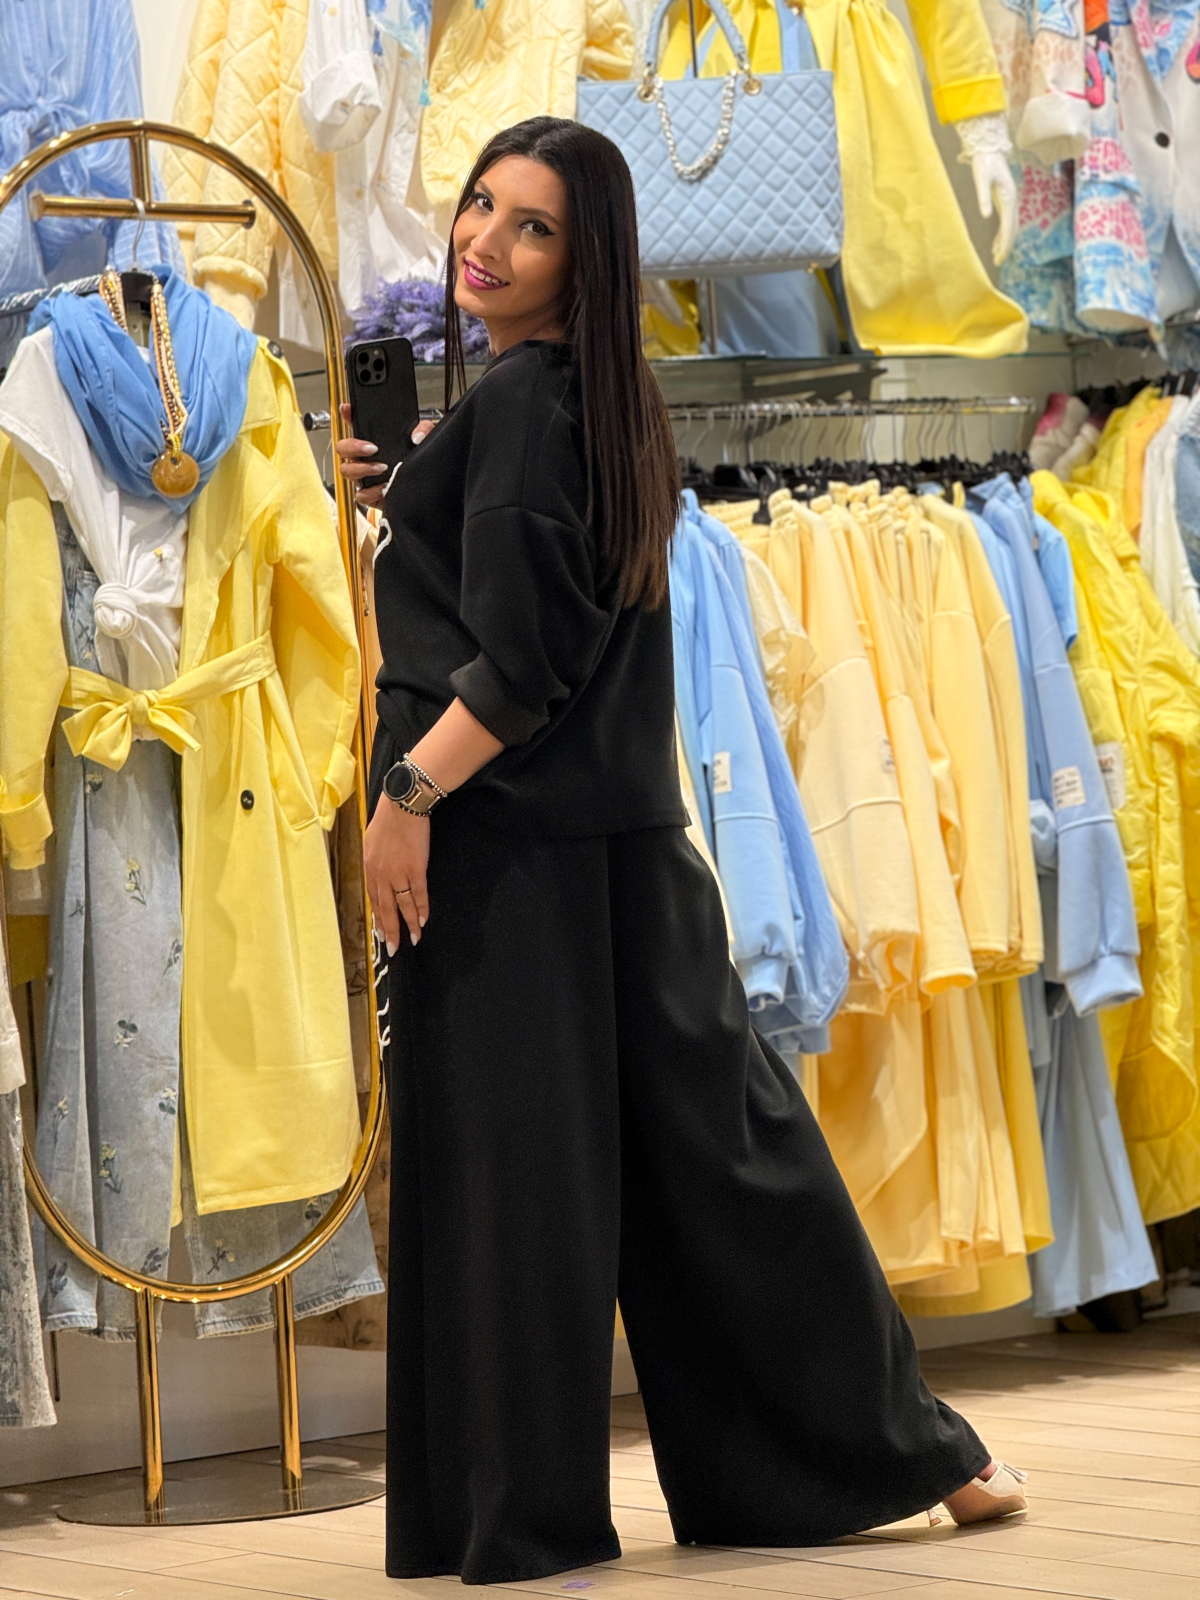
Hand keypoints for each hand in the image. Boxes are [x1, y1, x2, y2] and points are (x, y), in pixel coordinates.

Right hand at [336, 403, 437, 507]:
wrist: (426, 489)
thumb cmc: (418, 462)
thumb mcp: (425, 441)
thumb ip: (424, 430)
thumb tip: (417, 436)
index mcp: (374, 441)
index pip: (356, 424)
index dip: (348, 415)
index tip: (347, 409)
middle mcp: (365, 458)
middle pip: (343, 448)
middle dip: (354, 447)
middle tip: (373, 448)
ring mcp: (366, 477)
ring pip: (347, 470)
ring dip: (363, 468)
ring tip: (383, 468)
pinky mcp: (371, 495)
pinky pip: (361, 495)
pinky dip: (371, 492)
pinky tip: (385, 487)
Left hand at [365, 795, 429, 950]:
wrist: (402, 805)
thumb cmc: (388, 819)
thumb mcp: (372, 841)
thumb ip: (375, 861)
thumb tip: (379, 873)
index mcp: (370, 868)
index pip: (374, 900)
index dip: (379, 919)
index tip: (382, 934)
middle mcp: (381, 875)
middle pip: (386, 909)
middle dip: (391, 931)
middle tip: (394, 948)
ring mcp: (398, 873)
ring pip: (403, 906)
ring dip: (409, 924)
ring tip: (414, 939)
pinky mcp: (416, 869)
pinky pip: (418, 894)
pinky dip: (421, 909)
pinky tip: (423, 920)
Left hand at [970, 151, 1017, 266]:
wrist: (988, 148)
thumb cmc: (984, 162)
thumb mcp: (981, 178)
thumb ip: (982, 197)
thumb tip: (985, 216)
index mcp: (1008, 197)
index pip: (1008, 225)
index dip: (1005, 241)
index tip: (1000, 255)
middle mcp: (1011, 200)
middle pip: (1012, 228)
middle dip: (1006, 246)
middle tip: (998, 262)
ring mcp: (1009, 200)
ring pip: (1009, 226)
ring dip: (1004, 242)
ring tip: (997, 257)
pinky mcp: (1003, 200)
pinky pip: (1005, 221)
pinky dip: (1001, 234)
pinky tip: (995, 244)